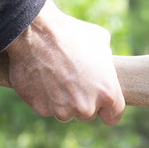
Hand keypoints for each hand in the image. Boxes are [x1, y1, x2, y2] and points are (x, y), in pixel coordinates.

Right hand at [6, 0, 124, 124]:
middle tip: (73, 79)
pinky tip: (42, 78)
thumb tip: (105, 69)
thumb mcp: (100, 42)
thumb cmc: (71, 33)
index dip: (107, 109)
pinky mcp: (42, 109)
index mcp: (107, 93)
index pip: (113, 116)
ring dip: (63, 101)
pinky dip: (44, 97)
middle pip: (88, 114)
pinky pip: (47, 108)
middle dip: (83, 101)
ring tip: (56, 76)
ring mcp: (63, 110)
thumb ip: (106, 64)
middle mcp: (86, 106)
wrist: (34, 31)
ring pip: (67, 113)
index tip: (100, 103)